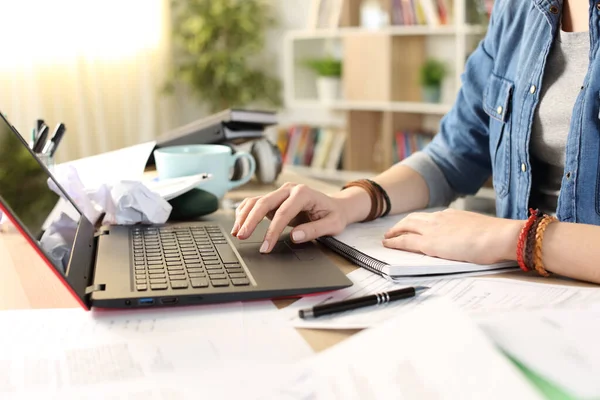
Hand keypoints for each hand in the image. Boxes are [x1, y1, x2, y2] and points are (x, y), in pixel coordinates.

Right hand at [232, 182, 347, 252]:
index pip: (283, 213)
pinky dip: (245, 212)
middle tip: (242, 237)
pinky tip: (239, 223)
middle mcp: (289, 189)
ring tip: (237, 233)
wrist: (335, 206)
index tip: (265, 247)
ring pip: (256, 201)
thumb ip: (314, 230)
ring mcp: (280, 193)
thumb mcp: (332, 225)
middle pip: (264, 203)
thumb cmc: (334, 215)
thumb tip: (295, 236)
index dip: (272, 231)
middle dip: (251, 221)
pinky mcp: (274, 199)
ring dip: (244, 216)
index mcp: (303, 193)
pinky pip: (255, 203)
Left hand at [382, 209, 521, 264]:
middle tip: (391, 231)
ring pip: (405, 227)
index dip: (417, 222)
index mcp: (451, 215)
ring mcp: (433, 230)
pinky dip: (394, 242)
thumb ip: (467, 232)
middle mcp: (439, 219)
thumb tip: (468, 239)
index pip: (428, 217)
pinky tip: (388, 245)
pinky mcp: (430, 244)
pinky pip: (405, 241)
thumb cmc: (496, 237)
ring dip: (394, 232)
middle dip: (400, 225)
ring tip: (387, 239)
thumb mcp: (478, 230)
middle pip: (412, 219)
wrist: (500, 236)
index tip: (411, 226)